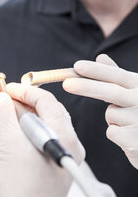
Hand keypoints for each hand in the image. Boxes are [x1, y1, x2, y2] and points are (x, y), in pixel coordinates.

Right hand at [0, 84, 84, 196]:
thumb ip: (5, 117)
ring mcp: (57, 153)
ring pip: (35, 128)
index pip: (46, 101)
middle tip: (0, 106)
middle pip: (41, 113)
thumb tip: (2, 98)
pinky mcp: (48, 163)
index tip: (7, 89)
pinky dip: (16, 139)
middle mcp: (66, 143)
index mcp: (64, 136)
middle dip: (16, 109)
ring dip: (13, 125)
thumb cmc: (24, 187)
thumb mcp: (10, 146)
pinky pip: (32, 142)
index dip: (24, 91)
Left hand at [63, 54, 137, 168]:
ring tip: (129, 122)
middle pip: (112, 92)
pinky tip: (129, 136)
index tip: (77, 66)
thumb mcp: (135, 89)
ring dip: (112, 118)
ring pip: (111, 115)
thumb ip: (118, 75)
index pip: (117, 75)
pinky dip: (115, 133)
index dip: (97, 70)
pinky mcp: (136, 140)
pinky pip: (113, 132)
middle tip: (66, 84)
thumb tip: (101, 56)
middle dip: (88, 87)